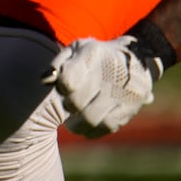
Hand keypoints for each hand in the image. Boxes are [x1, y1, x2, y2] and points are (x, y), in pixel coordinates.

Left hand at [43, 35, 160, 137]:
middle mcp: (109, 73)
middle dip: (68, 106)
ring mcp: (122, 92)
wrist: (136, 58)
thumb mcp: (76, 49)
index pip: (68, 79)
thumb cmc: (96, 55)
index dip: (61, 88)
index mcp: (92, 54)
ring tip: (72, 122)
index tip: (63, 88)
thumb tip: (44, 81)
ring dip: (76, 124)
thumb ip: (58, 64)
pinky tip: (86, 128)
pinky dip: (93, 131)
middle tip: (67, 105)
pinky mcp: (131, 108)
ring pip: (91, 118)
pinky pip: (108, 126)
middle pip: (77, 101)